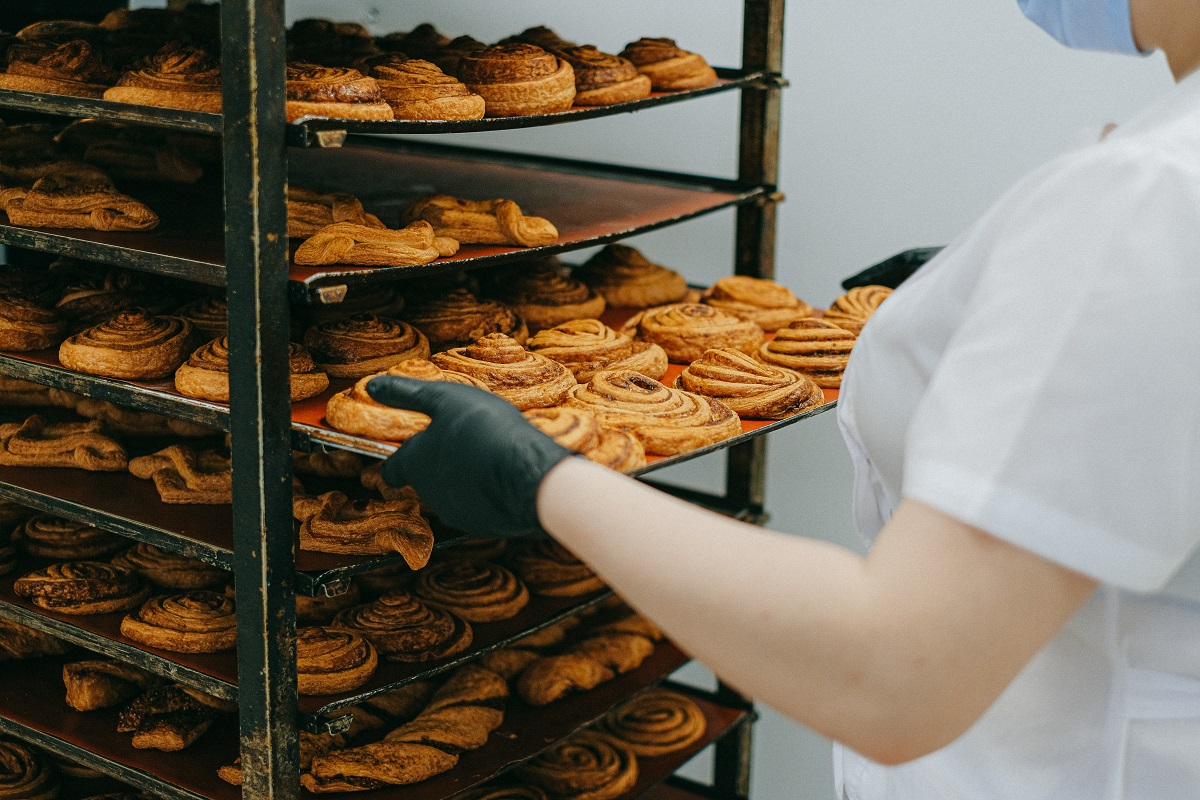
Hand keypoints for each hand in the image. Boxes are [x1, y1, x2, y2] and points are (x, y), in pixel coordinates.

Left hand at [366, 376, 574, 537]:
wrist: (529, 475)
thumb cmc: (484, 430)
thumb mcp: (444, 399)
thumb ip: (406, 394)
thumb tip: (372, 386)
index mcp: (416, 463)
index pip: (392, 469)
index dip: (396, 462)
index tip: (400, 458)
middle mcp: (430, 493)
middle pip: (426, 481)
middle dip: (438, 466)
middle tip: (461, 445)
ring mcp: (458, 512)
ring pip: (453, 494)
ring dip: (463, 480)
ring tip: (487, 458)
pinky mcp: (485, 525)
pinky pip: (480, 507)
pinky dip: (486, 495)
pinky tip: (505, 477)